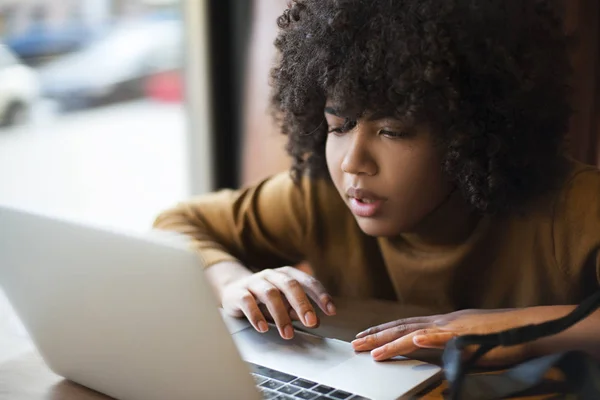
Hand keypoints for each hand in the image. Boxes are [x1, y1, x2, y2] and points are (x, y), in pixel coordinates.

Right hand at [221, 266, 335, 339]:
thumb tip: (316, 321)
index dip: (320, 295)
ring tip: (288, 333)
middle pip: (289, 285)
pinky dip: (256, 315)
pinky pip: (248, 302)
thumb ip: (298, 309)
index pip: (307, 281)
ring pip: (270, 294)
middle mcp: (271, 275)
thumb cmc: (263, 297)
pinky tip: (263, 328)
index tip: (331, 310)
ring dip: (281, 315)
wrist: (232, 290)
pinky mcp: (238, 293)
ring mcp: (254, 282)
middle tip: (311, 322)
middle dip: (302, 304)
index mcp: (286, 274)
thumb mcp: (283, 301)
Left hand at [351, 308, 539, 365]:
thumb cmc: (502, 336)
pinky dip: (428, 339)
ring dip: (390, 340)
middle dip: (376, 336)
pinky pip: (445, 337)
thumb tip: (430, 348)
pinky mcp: (469, 334)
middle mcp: (443, 320)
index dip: (383, 330)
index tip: (365, 336)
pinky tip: (414, 342)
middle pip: (402, 327)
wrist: (530, 326)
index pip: (406, 325)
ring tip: (370, 349)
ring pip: (415, 332)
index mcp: (443, 322)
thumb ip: (449, 343)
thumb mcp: (469, 340)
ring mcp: (454, 326)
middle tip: (354, 344)